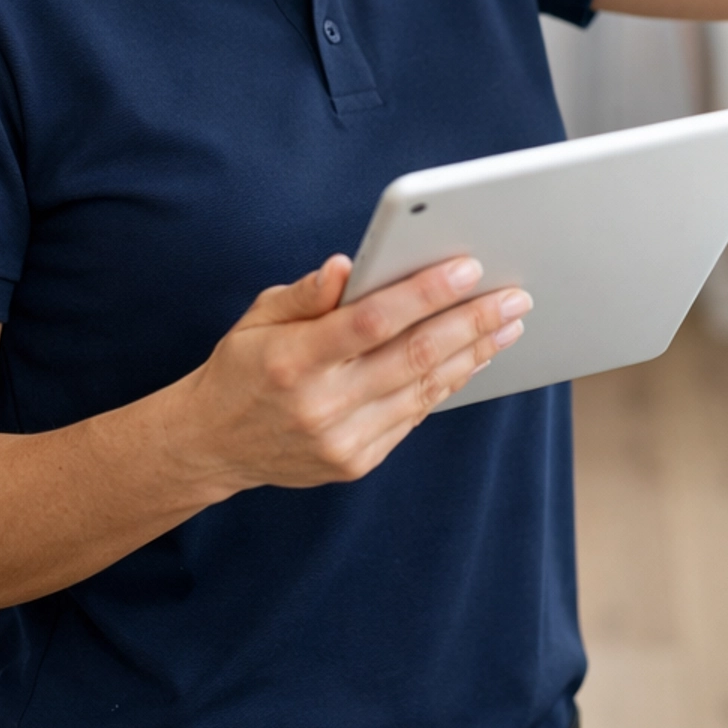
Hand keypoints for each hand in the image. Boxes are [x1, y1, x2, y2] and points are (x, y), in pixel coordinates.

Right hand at [180, 253, 531, 491]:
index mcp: (293, 360)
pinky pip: (413, 416)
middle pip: (412, 357)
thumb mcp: (258, 318)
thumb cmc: (242, 367)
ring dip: (473, 354)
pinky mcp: (356, 462)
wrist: (213, 444)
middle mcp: (321, 404)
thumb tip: (346, 266)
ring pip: (423, 390)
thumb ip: (305, 294)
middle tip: (514, 297)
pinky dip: (446, 384)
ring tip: (508, 324)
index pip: (371, 320)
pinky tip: (472, 358)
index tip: (468, 268)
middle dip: (472, 323)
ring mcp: (342, 439)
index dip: (424, 293)